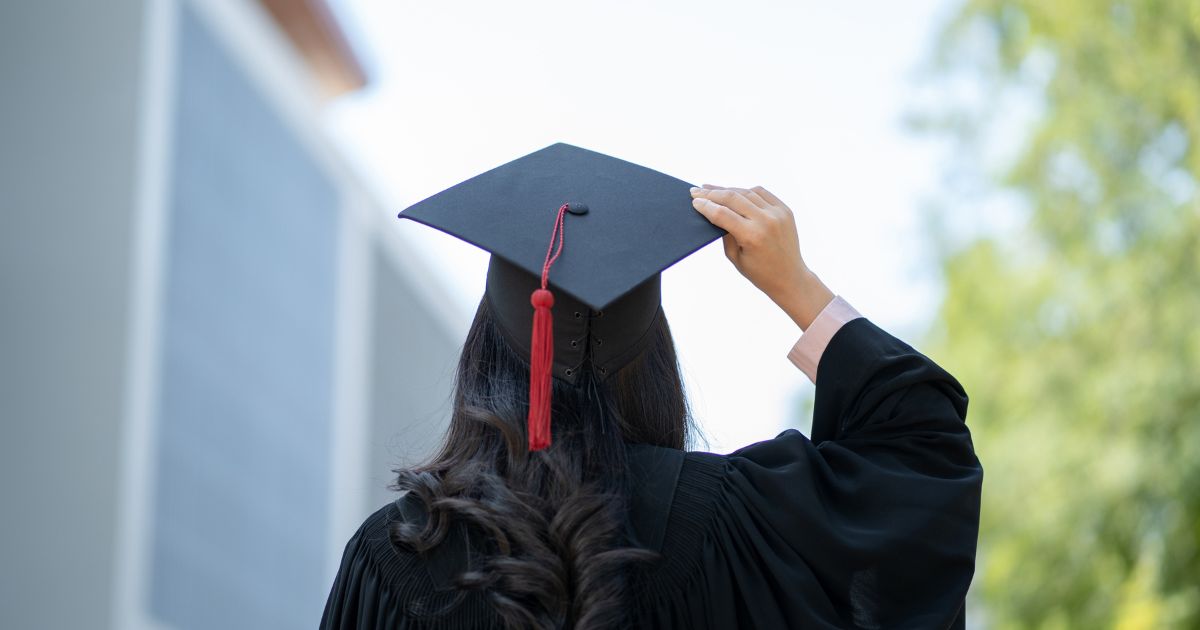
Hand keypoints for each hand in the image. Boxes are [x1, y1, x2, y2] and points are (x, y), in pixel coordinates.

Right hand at [691, 184, 834, 330]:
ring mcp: (778, 213)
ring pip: (747, 192)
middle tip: (696, 191)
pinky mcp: (785, 210)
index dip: (705, 206)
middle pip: (732, 198)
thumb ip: (724, 233)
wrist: (790, 277)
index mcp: (752, 236)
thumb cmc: (760, 273)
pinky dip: (746, 191)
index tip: (694, 201)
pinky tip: (734, 192)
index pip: (722, 214)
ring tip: (712, 190)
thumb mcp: (735, 257)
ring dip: (727, 190)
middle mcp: (766, 221)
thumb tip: (713, 212)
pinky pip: (761, 193)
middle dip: (711, 193)